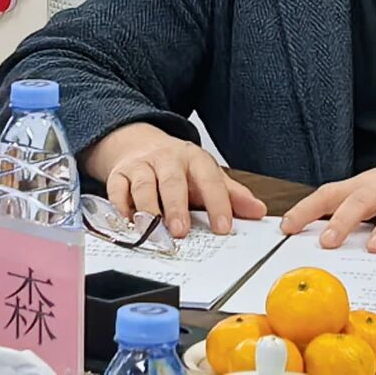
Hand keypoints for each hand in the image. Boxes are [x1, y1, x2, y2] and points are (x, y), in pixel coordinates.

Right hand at [81, 122, 266, 237]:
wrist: (139, 143)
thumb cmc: (177, 167)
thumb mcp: (206, 175)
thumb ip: (231, 194)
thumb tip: (258, 211)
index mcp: (195, 159)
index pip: (209, 180)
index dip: (218, 203)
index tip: (223, 227)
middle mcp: (168, 159)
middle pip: (173, 181)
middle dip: (176, 207)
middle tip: (181, 231)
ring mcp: (142, 165)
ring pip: (144, 185)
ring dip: (148, 209)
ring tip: (152, 230)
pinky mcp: (119, 174)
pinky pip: (117, 189)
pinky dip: (121, 207)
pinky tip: (128, 222)